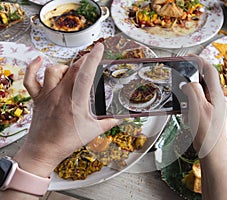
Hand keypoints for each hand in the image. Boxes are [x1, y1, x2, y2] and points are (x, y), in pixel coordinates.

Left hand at [13, 43, 119, 176]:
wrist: (43, 151)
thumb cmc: (66, 142)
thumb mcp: (92, 132)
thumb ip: (108, 123)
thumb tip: (119, 119)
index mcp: (75, 101)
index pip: (85, 74)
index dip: (93, 58)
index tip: (99, 48)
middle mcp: (60, 94)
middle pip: (72, 69)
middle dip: (84, 60)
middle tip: (92, 57)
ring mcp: (47, 95)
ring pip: (53, 70)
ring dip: (64, 67)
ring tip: (71, 71)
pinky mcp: (37, 98)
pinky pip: (31, 79)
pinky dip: (33, 67)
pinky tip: (39, 60)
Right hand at [181, 56, 226, 157]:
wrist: (213, 156)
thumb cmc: (208, 136)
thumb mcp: (198, 110)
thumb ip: (194, 92)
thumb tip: (188, 82)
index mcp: (216, 95)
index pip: (209, 70)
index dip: (199, 60)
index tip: (187, 56)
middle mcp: (216, 99)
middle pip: (204, 80)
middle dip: (191, 78)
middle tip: (180, 78)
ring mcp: (213, 108)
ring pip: (199, 93)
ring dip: (189, 95)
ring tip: (183, 104)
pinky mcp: (208, 116)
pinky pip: (198, 105)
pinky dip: (190, 107)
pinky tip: (186, 117)